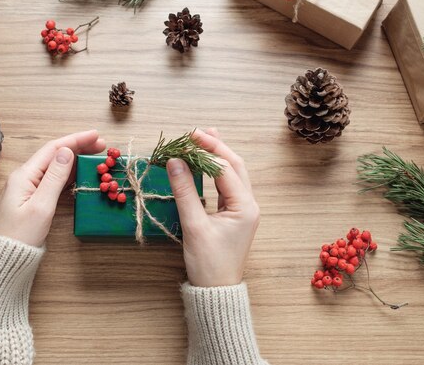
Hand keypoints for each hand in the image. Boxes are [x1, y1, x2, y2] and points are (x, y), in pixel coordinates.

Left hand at [0, 130, 105, 246]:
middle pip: (54, 155)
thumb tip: (66, 151)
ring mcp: (26, 188)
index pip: (53, 149)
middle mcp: (24, 177)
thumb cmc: (19, 236)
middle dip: (78, 147)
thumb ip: (55, 178)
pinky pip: (51, 180)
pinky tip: (79, 173)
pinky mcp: (30, 199)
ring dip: (75, 160)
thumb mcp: (41, 206)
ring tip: (95, 157)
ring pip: (54, 167)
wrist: (1, 259)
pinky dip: (68, 174)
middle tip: (102, 146)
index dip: (76, 139)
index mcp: (24, 175)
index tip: (97, 135)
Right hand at [166, 128, 259, 286]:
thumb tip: (174, 162)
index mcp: (245, 206)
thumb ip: (185, 192)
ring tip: (204, 137)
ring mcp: (242, 209)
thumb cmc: (208, 264)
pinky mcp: (233, 215)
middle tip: (197, 132)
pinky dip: (215, 171)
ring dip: (218, 155)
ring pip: (232, 174)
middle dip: (216, 146)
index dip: (206, 151)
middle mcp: (248, 204)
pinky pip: (226, 185)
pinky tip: (205, 162)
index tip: (186, 138)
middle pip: (234, 166)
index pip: (225, 168)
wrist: (216, 292)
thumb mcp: (194, 226)